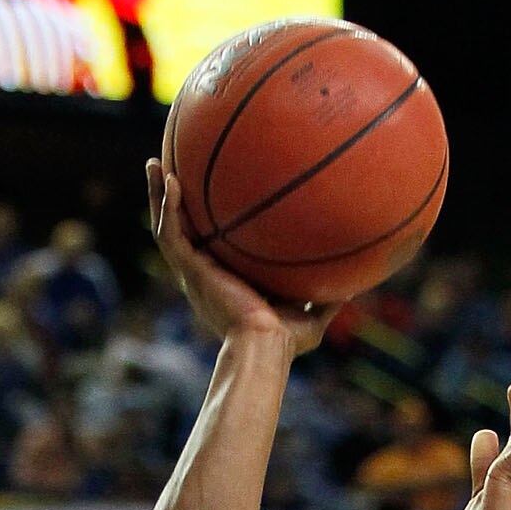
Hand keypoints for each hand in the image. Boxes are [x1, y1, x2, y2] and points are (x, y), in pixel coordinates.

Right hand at [145, 162, 330, 354]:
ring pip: (167, 227)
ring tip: (153, 163)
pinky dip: (167, 207)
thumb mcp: (312, 314)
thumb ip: (327, 296)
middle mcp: (202, 275)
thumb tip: (356, 282)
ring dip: (158, 196)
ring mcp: (193, 273)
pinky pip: (170, 233)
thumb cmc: (285, 341)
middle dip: (172, 201)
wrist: (264, 346)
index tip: (208, 198)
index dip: (205, 223)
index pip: (209, 246)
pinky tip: (170, 179)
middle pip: (181, 230)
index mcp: (222, 281)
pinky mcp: (190, 271)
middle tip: (169, 170)